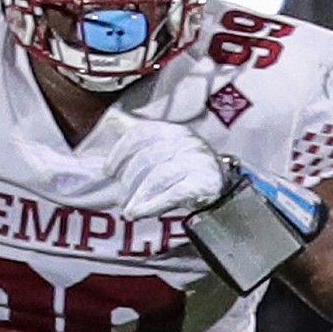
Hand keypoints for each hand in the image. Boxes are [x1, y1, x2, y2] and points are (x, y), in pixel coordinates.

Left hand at [107, 119, 227, 221]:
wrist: (224, 186)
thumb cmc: (188, 167)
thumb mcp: (166, 146)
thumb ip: (140, 133)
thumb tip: (112, 118)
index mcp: (172, 130)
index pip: (141, 134)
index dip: (120, 152)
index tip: (108, 171)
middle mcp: (186, 141)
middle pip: (148, 157)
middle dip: (129, 179)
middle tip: (120, 197)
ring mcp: (197, 162)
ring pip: (159, 176)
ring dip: (138, 196)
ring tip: (128, 211)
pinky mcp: (205, 183)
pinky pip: (173, 194)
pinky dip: (152, 205)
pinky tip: (140, 213)